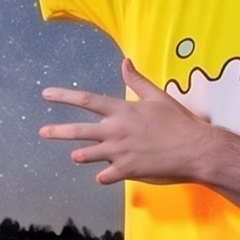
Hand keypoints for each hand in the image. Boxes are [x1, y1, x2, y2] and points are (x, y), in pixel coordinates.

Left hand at [39, 59, 225, 186]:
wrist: (196, 149)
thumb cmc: (179, 121)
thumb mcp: (158, 96)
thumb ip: (137, 81)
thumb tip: (125, 62)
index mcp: (122, 110)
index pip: (87, 100)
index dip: (64, 96)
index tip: (46, 94)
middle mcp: (116, 131)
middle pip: (78, 131)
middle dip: (57, 131)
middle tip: (42, 131)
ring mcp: (119, 152)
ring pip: (88, 155)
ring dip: (81, 156)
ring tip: (76, 156)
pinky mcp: (127, 170)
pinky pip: (106, 176)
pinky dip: (104, 177)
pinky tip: (104, 177)